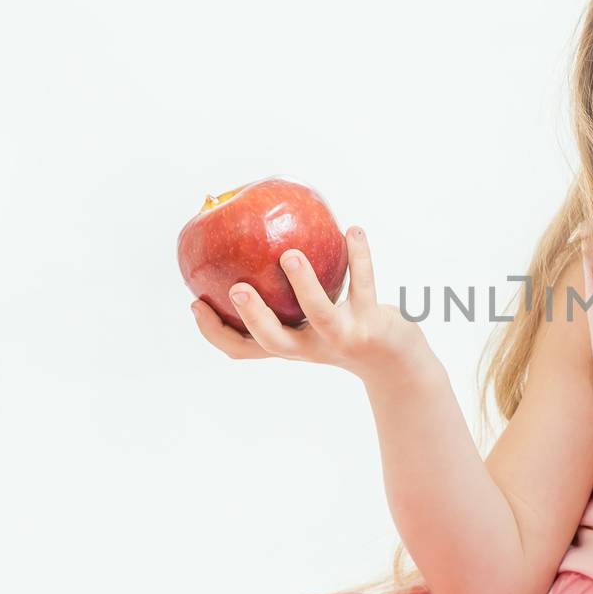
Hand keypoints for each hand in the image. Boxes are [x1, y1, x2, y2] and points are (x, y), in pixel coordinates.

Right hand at [190, 227, 426, 379]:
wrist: (396, 363)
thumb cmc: (347, 332)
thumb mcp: (314, 321)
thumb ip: (288, 297)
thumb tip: (258, 247)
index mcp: (291, 346)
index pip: (243, 348)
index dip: (214, 332)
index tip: (195, 303)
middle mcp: (312, 347)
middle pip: (274, 340)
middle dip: (253, 316)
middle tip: (237, 288)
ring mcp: (342, 338)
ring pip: (320, 314)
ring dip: (305, 285)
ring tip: (291, 254)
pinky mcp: (373, 325)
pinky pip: (364, 285)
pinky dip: (360, 256)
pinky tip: (353, 229)